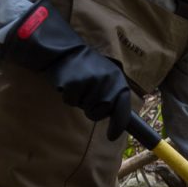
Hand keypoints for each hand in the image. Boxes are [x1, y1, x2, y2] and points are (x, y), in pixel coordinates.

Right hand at [2, 2, 138, 138]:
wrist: (65, 50)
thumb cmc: (87, 67)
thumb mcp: (107, 77)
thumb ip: (113, 94)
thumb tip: (121, 123)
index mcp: (117, 79)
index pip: (122, 107)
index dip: (118, 125)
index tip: (112, 136)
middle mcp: (106, 81)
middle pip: (100, 112)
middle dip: (92, 109)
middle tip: (86, 94)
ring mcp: (90, 82)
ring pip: (84, 108)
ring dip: (79, 101)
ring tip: (78, 84)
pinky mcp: (73, 84)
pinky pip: (70, 102)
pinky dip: (67, 96)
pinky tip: (68, 82)